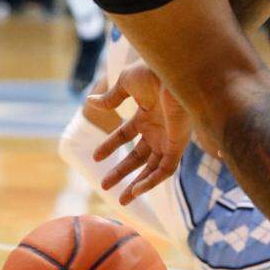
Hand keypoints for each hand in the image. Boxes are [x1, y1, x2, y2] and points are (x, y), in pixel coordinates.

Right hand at [88, 64, 191, 203]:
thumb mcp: (127, 84)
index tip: (95, 157)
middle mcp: (159, 128)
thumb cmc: (154, 72)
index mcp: (147, 114)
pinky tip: (138, 190)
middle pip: (139, 156)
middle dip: (122, 171)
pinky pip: (167, 169)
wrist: (175, 71)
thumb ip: (111, 97)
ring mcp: (169, 137)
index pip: (127, 135)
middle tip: (104, 186)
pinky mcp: (179, 144)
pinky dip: (153, 181)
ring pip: (154, 167)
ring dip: (138, 184)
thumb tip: (90, 101)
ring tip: (123, 198)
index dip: (111, 145)